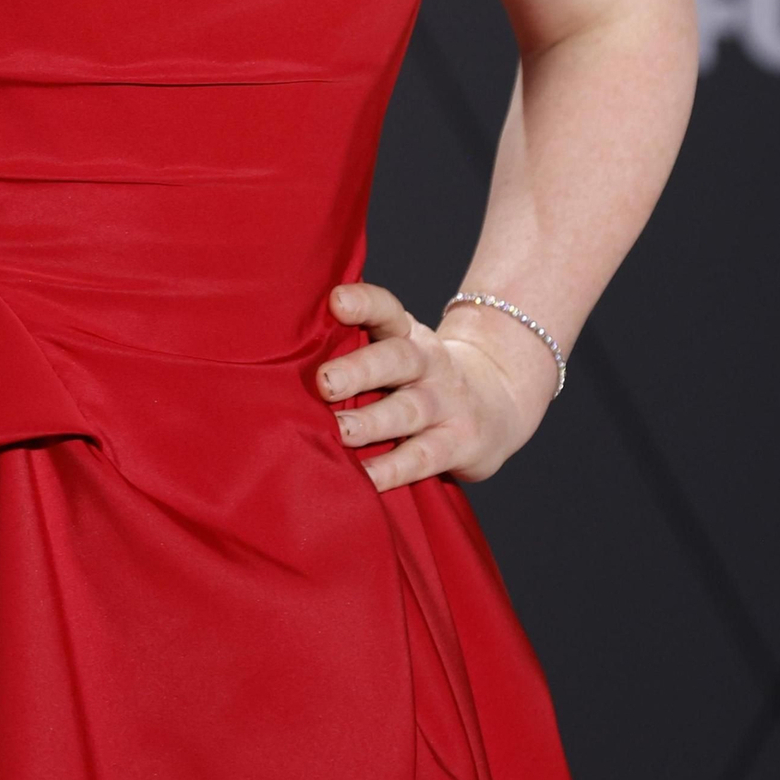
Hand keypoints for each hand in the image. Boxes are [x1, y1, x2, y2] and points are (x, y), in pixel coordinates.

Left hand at [315, 280, 552, 492]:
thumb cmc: (421, 375)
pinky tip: (365, 479)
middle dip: (360, 370)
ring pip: (407, 410)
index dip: (363, 302)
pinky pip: (422, 457)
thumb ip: (356, 346)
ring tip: (340, 432)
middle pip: (396, 359)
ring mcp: (446, 402)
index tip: (336, 301)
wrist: (498, 401)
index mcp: (406, 332)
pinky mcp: (459, 442)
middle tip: (324, 383)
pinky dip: (393, 469)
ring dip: (372, 422)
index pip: (386, 309)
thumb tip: (281, 352)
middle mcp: (428, 362)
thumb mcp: (398, 349)